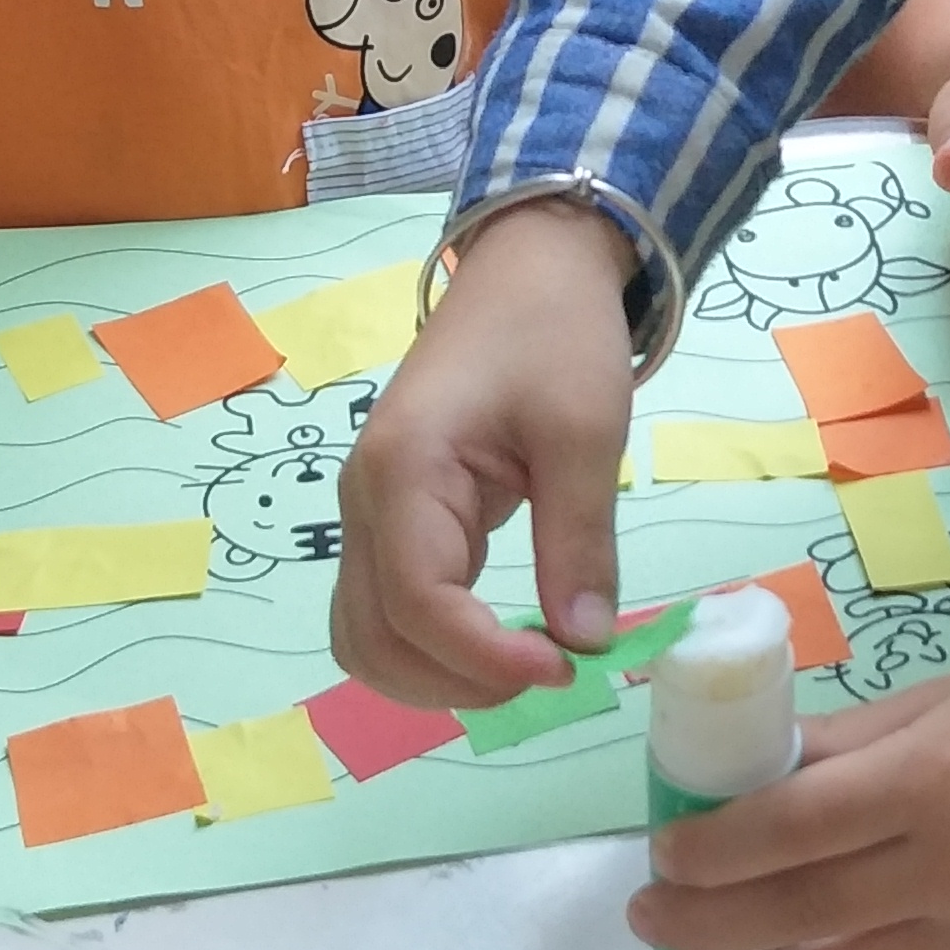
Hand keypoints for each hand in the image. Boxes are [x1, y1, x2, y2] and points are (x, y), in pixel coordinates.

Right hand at [336, 202, 637, 707]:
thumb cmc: (555, 334)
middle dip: (454, 681)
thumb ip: (579, 542)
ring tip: (521, 665)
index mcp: (404, 471)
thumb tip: (585, 643)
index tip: (564, 669)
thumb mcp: (583, 430)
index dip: (484, 658)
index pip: (419, 604)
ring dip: (432, 675)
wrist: (528, 268)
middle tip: (547, 672)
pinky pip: (386, 609)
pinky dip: (428, 646)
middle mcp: (364, 500)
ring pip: (365, 635)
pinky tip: (496, 642)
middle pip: (372, 637)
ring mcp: (369, 511)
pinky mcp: (390, 517)